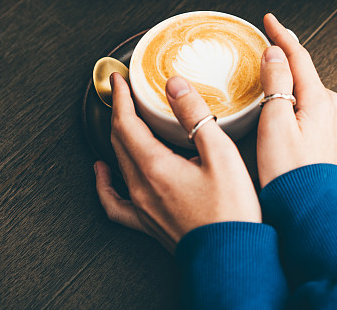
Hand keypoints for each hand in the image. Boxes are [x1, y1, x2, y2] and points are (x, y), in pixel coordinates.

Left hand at [94, 72, 261, 244]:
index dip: (120, 98)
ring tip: (121, 122)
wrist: (231, 257)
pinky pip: (115, 202)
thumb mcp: (221, 154)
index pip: (126, 124)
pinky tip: (104, 173)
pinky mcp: (148, 223)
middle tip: (123, 92)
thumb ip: (195, 116)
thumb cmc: (231, 210)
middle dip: (119, 112)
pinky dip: (105, 183)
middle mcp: (141, 187)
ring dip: (116, 138)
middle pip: (119, 141)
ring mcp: (141, 207)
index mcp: (155, 167)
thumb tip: (174, 85)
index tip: (118, 79)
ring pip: (118, 164)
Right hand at [257, 13, 336, 187]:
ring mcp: (336, 132)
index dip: (282, 35)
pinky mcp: (333, 149)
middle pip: (308, 75)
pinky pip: (321, 118)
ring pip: (315, 96)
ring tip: (280, 84)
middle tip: (269, 49)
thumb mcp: (275, 121)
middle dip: (289, 60)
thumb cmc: (287, 172)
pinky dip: (306, 109)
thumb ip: (276, 83)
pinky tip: (299, 117)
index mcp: (318, 100)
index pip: (299, 56)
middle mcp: (333, 112)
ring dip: (299, 85)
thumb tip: (275, 53)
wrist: (308, 212)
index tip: (269, 19)